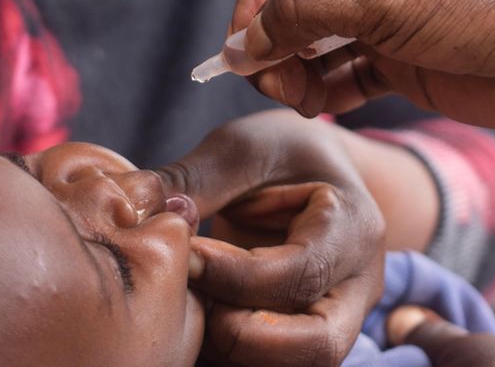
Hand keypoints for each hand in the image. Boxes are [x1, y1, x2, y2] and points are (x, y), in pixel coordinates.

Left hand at [157, 110, 384, 365]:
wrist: (316, 173)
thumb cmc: (282, 154)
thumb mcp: (244, 149)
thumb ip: (197, 179)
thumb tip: (137, 205)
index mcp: (352, 228)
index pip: (299, 274)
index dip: (233, 276)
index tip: (185, 256)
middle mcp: (357, 287)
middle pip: (317, 346)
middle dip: (241, 334)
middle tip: (192, 299)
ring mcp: (338, 319)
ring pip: (295, 364)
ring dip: (232, 347)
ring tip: (192, 304)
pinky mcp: (306, 336)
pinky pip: (272, 362)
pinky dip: (230, 350)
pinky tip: (200, 315)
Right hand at [228, 0, 494, 129]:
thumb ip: (302, 12)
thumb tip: (242, 43)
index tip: (254, 39)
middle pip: (281, 0)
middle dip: (269, 42)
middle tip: (277, 80)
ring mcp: (379, 21)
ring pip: (305, 45)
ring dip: (290, 74)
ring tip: (303, 98)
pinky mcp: (398, 64)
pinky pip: (338, 77)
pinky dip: (322, 93)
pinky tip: (324, 105)